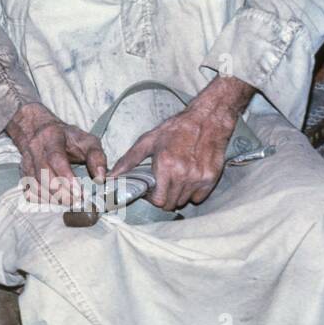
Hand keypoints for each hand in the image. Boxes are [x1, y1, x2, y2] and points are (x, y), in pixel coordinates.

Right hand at [7, 101, 106, 204]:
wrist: (38, 128)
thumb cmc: (67, 137)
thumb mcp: (86, 140)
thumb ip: (97, 157)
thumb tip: (100, 178)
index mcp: (52, 136)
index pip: (56, 158)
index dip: (66, 177)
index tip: (78, 193)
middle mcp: (35, 147)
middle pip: (43, 174)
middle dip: (60, 192)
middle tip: (76, 201)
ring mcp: (26, 160)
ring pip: (34, 183)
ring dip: (51, 197)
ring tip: (67, 202)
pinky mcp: (23, 171)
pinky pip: (28, 189)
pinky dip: (40, 198)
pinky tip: (53, 200)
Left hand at [108, 78, 253, 209]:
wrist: (207, 120)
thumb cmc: (175, 129)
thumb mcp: (148, 140)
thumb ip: (129, 160)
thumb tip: (111, 176)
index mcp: (165, 165)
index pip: (158, 200)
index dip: (152, 199)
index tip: (151, 191)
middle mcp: (183, 174)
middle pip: (171, 204)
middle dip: (164, 198)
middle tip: (162, 185)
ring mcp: (199, 178)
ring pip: (184, 201)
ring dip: (177, 195)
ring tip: (175, 179)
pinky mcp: (211, 178)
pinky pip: (199, 197)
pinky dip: (192, 192)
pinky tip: (188, 179)